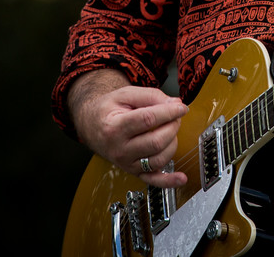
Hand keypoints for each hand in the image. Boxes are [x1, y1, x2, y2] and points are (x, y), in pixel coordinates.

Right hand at [68, 71, 189, 187]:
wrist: (92, 125)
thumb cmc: (109, 109)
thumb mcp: (125, 94)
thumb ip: (151, 96)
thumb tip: (176, 104)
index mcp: (114, 127)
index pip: (148, 120)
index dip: (169, 112)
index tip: (181, 107)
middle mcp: (119, 149)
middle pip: (156, 141)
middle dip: (173, 126)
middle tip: (175, 116)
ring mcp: (126, 163)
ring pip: (159, 159)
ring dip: (173, 143)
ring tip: (170, 130)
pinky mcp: (133, 171)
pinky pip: (153, 180)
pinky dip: (169, 181)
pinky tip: (181, 178)